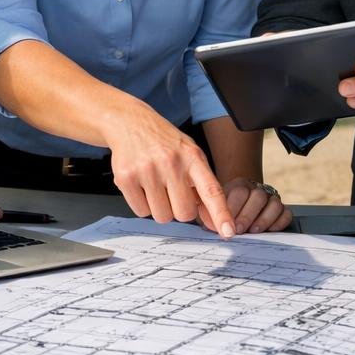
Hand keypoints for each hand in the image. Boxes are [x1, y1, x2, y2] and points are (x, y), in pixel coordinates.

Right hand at [104, 104, 236, 237]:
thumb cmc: (164, 143)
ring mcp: (147, 170)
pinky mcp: (126, 178)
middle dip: (180, 209)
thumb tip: (215, 223)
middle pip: (184, 214)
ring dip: (160, 207)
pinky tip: (142, 185)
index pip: (211, 190)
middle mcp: (171, 162)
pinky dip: (142, 204)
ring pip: (161, 216)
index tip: (228, 231)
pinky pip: (141, 212)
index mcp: (192, 156)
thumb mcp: (190, 157)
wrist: (130, 123)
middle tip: (172, 192)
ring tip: (155, 185)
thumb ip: (204, 188)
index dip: (221, 213)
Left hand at [211, 179, 292, 233]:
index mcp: (239, 186)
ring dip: (264, 219)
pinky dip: (280, 222)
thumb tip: (210, 226)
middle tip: (239, 230)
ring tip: (254, 231)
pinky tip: (270, 231)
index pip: (239, 192)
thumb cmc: (225, 212)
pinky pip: (286, 214)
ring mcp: (271, 199)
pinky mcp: (282, 209)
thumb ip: (210, 215)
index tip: (227, 224)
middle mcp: (257, 190)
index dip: (233, 209)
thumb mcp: (214, 209)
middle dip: (248, 215)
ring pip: (274, 204)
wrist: (241, 208)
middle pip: (258, 197)